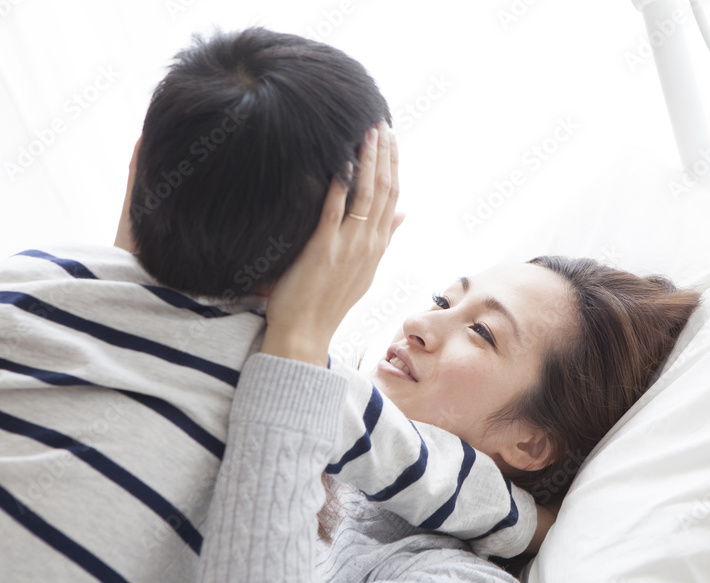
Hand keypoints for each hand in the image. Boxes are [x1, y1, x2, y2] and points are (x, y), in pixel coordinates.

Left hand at [260, 124, 402, 365]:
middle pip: (384, 191)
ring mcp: (348, 247)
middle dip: (384, 155)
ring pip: (366, 195)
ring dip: (368, 161)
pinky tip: (340, 160)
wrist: (306, 332)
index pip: (393, 198)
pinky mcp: (323, 249)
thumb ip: (384, 240)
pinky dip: (339, 184)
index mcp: (378, 247)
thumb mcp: (365, 271)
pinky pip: (334, 210)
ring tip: (366, 132)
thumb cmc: (328, 302)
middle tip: (381, 124)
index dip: (394, 166)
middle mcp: (369, 244)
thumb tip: (404, 215)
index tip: (392, 140)